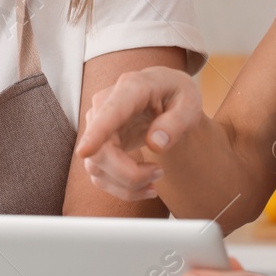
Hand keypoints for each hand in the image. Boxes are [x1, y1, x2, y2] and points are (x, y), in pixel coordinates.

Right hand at [75, 66, 202, 200]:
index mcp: (131, 88)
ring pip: (96, 166)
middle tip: (160, 173)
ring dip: (127, 184)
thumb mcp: (190, 103)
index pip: (108, 112)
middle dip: (129, 174)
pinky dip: (122, 187)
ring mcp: (96, 125)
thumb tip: (155, 143)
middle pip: (100, 149)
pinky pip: (100, 174)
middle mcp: (105, 104)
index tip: (85, 151)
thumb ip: (176, 121)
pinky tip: (144, 185)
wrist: (164, 94)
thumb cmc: (176, 95)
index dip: (95, 132)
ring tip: (156, 180)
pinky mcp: (97, 143)